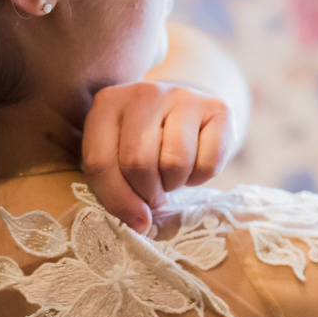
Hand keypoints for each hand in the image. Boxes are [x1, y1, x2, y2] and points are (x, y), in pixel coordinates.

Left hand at [81, 81, 236, 232]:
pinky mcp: (217, 109)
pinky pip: (208, 164)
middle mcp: (143, 93)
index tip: (134, 218)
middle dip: (147, 192)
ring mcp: (182, 96)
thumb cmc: (144, 140)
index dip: (116, 199)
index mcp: (107, 104)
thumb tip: (139, 223)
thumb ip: (114, 185)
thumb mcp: (117, 155)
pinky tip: (193, 164)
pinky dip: (200, 178)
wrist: (187, 108)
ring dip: (173, 183)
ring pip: (174, 163)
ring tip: (170, 174)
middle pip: (138, 163)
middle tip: (153, 194)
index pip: (100, 162)